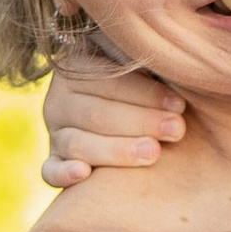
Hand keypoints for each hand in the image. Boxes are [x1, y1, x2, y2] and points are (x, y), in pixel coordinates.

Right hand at [39, 54, 188, 186]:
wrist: (128, 115)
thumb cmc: (147, 87)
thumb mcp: (143, 65)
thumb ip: (149, 61)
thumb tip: (175, 58)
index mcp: (75, 67)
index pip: (108, 81)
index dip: (145, 93)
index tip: (180, 104)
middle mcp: (59, 100)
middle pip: (96, 114)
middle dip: (140, 122)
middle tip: (177, 130)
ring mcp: (55, 133)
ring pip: (77, 143)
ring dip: (116, 150)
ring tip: (153, 152)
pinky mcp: (54, 163)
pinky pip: (50, 170)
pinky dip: (63, 173)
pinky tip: (84, 174)